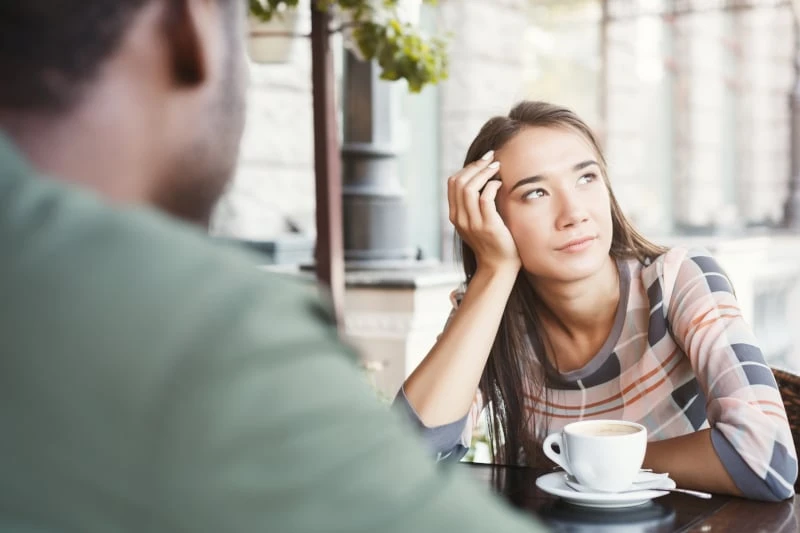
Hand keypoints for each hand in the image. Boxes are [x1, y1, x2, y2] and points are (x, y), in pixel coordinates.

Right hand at [447, 150, 520, 273]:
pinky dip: (492, 186)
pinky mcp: (488, 226)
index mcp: (455, 215)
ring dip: (484, 172)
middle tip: (491, 158)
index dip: (467, 168)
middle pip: (459, 182)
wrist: (498, 266)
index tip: (482, 161)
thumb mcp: (476, 222)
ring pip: (469, 188)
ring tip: (497, 166)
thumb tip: (481, 179)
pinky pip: (485, 198)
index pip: (453, 183)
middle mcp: (460, 218)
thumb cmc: (492, 242)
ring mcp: (472, 223)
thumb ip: (473, 205)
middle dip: (476, 166)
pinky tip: (500, 183)